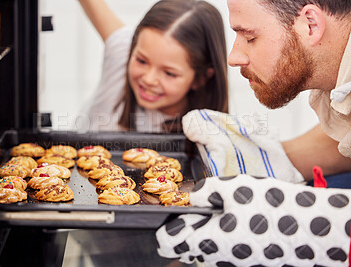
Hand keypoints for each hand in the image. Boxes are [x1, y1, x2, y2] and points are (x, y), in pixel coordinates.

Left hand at [156, 175, 350, 265]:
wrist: (312, 226)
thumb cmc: (272, 208)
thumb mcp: (233, 187)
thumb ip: (204, 191)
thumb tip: (191, 196)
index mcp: (207, 241)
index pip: (168, 242)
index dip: (166, 224)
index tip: (172, 210)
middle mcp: (216, 257)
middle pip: (185, 247)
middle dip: (184, 227)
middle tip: (198, 206)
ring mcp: (231, 261)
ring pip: (202, 249)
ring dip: (202, 231)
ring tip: (219, 209)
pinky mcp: (244, 259)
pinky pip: (220, 250)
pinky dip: (217, 235)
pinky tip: (233, 218)